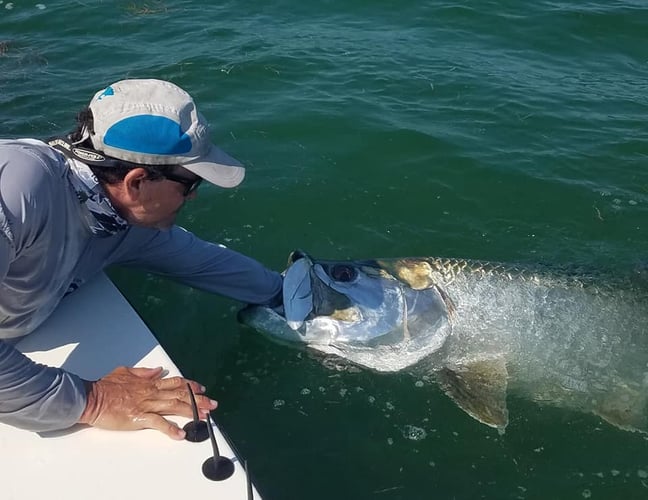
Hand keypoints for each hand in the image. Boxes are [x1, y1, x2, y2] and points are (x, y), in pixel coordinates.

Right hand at [78, 366, 217, 439]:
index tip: (202, 389)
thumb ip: (143, 372)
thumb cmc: (105, 386)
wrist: (91, 398)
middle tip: (213, 404)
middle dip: (199, 399)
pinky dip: (171, 429)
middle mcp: (151, 392)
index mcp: (149, 382)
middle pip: (181, 394)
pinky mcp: (139, 417)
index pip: (175, 382)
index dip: (190, 385)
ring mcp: (147, 405)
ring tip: (205, 417)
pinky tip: (181, 433)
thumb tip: (158, 370)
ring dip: (192, 411)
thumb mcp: (125, 372)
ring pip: (175, 406)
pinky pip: (159, 423)